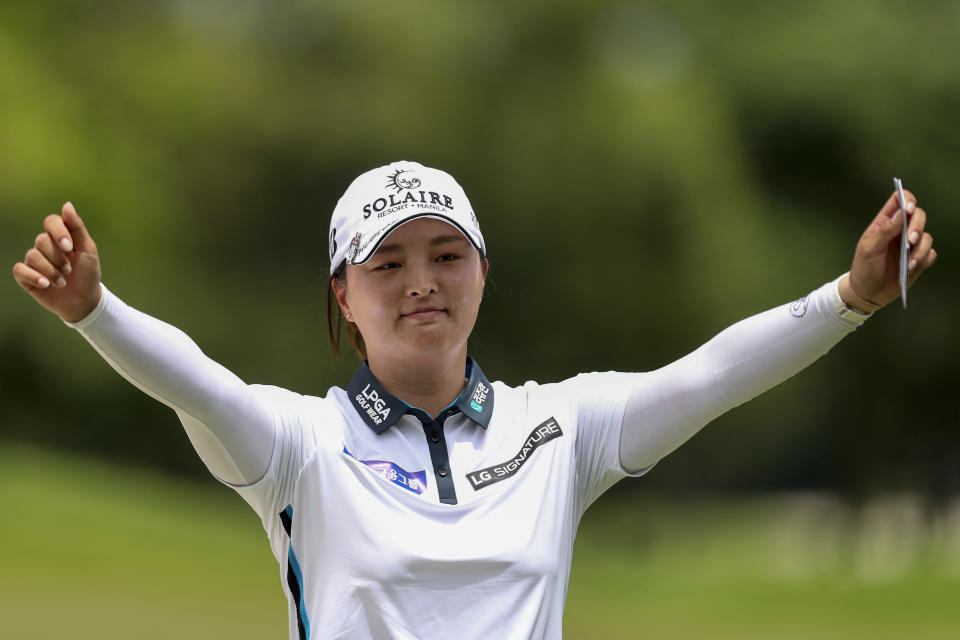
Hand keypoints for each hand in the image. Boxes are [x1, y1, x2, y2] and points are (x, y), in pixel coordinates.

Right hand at [12, 202, 102, 322]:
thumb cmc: (88, 273)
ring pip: (32, 255)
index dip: (58, 232)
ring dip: (51, 270)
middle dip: (58, 257)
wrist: (84, 300)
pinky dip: (33, 276)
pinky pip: (20, 269)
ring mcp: (35, 260)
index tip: (70, 247)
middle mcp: (45, 246)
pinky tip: (46, 284)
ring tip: (63, 281)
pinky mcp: (26, 276)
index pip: (51, 221)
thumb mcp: (88, 250)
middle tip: (70, 270)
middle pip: (42, 240)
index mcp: (60, 237)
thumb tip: (67, 205)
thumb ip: (77, 228)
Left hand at [839, 189, 936, 312]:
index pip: (899, 200)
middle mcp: (900, 230)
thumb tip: (901, 212)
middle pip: (919, 215)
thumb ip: (884, 230)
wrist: (868, 293)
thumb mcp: (868, 249)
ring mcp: (910, 245)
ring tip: (909, 262)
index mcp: (885, 222)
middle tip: (910, 241)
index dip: (907, 200)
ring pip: (927, 236)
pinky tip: (911, 268)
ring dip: (921, 249)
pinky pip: (931, 253)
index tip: (909, 209)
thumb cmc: (864, 268)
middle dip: (917, 227)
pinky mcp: (918, 259)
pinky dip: (924, 259)